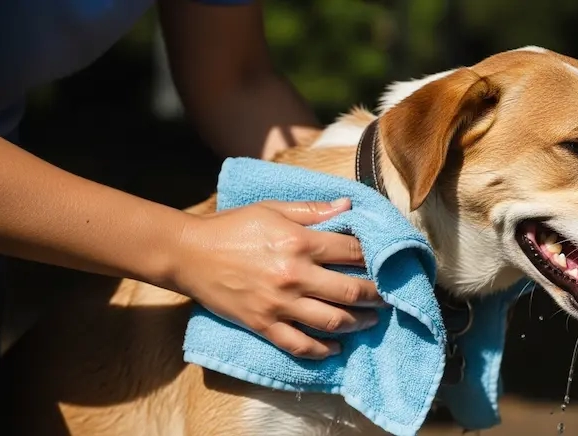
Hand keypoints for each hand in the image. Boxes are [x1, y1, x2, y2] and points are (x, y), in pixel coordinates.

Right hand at [173, 198, 383, 358]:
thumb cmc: (232, 226)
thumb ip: (313, 210)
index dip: (373, 257)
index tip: (384, 262)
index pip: (351, 252)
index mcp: (299, 242)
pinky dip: (323, 350)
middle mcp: (294, 276)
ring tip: (371, 320)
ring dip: (359, 323)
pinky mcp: (263, 325)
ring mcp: (279, 304)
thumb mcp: (273, 209)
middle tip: (387, 296)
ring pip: (332, 321)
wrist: (189, 254)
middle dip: (376, 295)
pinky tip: (336, 347)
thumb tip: (348, 206)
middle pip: (350, 291)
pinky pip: (300, 345)